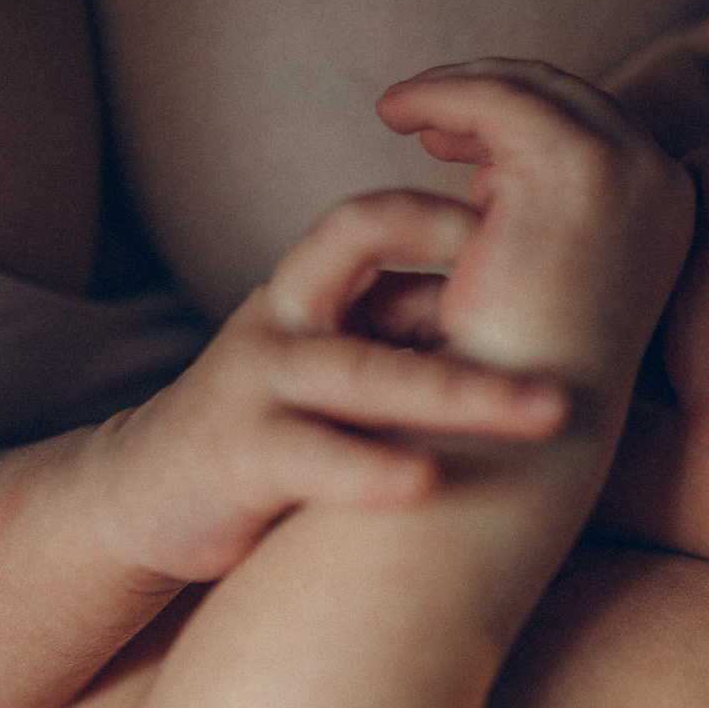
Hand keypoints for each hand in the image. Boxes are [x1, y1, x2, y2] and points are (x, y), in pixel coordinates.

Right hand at [89, 189, 569, 585]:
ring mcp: (257, 383)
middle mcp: (281, 317)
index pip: (373, 217)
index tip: (532, 227)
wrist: (147, 494)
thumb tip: (526, 290)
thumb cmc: (273, 417)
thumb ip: (408, 321)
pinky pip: (310, 457)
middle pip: (365, 255)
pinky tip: (428, 486)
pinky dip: (368, 472)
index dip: (445, 213)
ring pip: (360, 370)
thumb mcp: (337, 352)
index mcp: (308, 287)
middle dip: (470, 269)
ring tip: (545, 413)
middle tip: (561, 280)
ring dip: (462, 391)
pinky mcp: (240, 456)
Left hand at [375, 60, 695, 414]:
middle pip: (567, 97)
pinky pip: (497, 100)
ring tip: (398, 108)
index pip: (592, 129)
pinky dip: (441, 96)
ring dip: (459, 88)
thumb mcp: (537, 285)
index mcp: (665, 214)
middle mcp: (663, 185)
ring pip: (531, 89)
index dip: (519, 119)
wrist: (514, 436)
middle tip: (418, 110)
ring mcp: (628, 171)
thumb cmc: (513, 383)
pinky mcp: (573, 170)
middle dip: (488, 92)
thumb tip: (487, 184)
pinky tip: (393, 114)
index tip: (453, 136)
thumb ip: (530, 228)